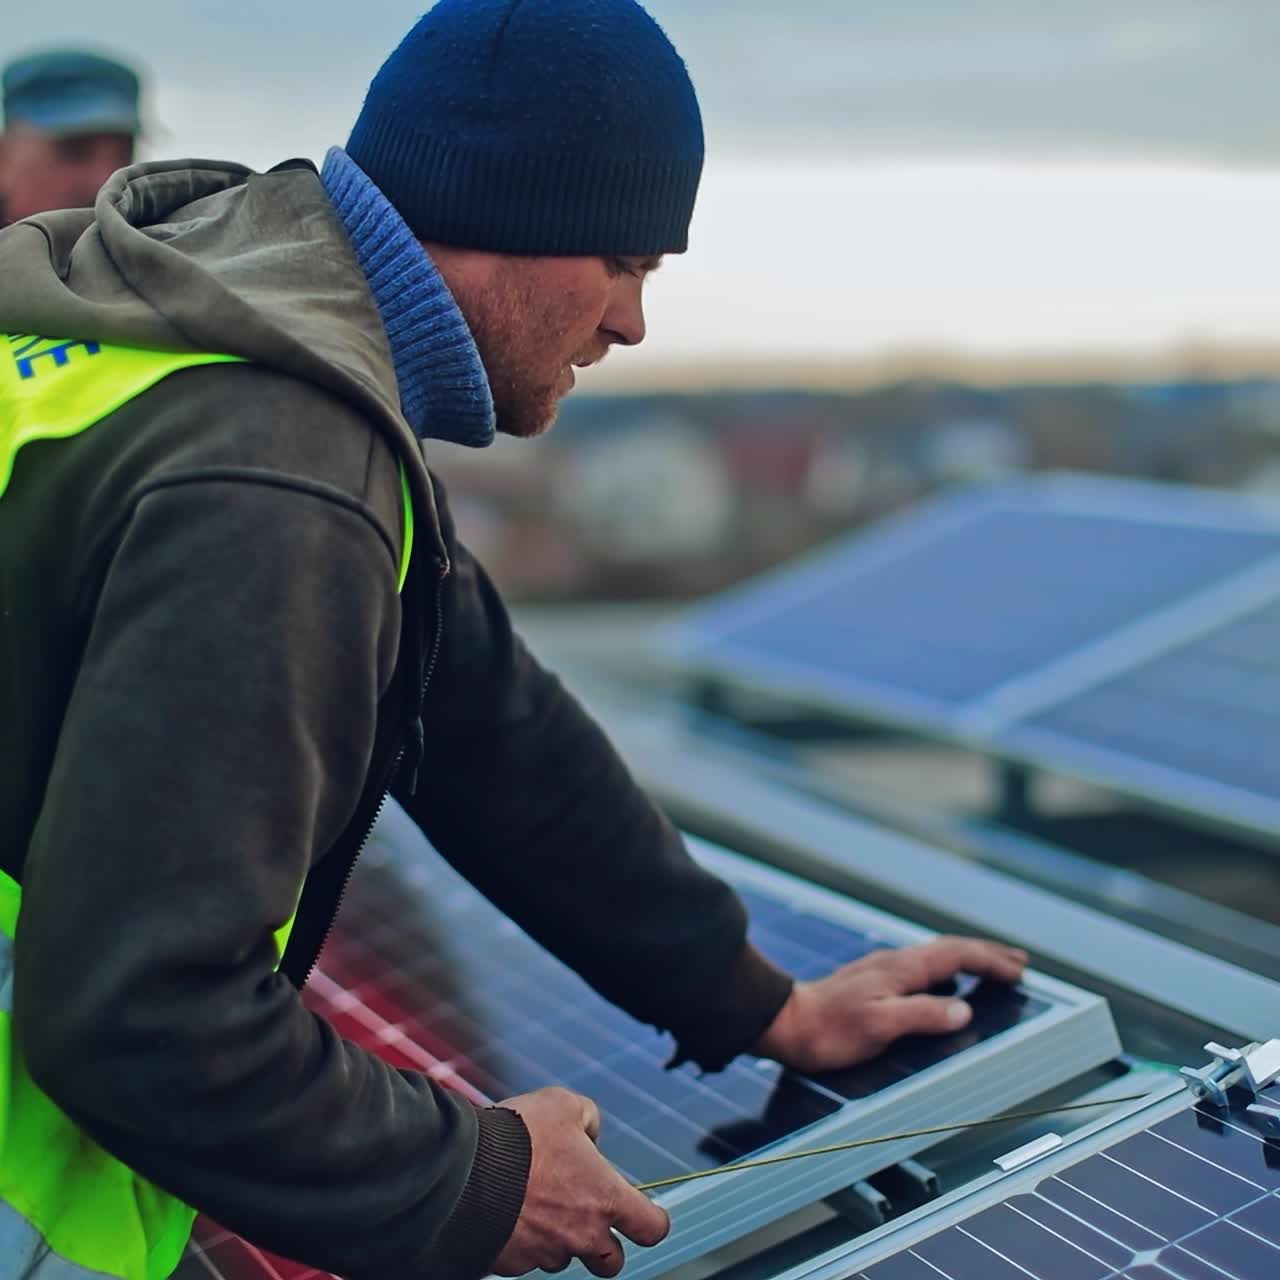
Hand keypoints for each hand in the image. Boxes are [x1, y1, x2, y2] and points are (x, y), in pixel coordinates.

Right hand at [492, 1086, 669, 1276]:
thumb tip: (590, 1133)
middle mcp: (582, 1234)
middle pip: (611, 1262)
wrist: (465, 1170)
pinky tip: (511, 1211)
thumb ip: (588, 1119)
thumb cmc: (520, 1138)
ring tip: (538, 1203)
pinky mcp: (513, 1264)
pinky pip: (527, 1258)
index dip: (651, 1221)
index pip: (651, 1228)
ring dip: (559, 1238)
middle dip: (605, 1246)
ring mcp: (546, 1253)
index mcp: (604, 1198)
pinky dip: (524, 1240)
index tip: (646, 1214)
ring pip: (564, 1257)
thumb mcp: (564, 1105)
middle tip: (590, 1218)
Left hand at [753, 937, 1028, 1073]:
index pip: (956, 955)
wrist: (786, 1023)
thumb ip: (923, 1015)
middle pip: (949, 949)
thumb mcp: (880, 1025)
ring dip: (966, 961)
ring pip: (934, 957)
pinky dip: (944, 972)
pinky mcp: (871, 983)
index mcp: (901, 968)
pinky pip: (920, 970)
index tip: (1020, 971)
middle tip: (1018, 961)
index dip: (991, 961)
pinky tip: (942, 987)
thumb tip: (964, 1008)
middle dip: (986, 953)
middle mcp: (893, 963)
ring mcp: (881, 971)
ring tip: (989, 970)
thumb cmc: (830, 1030)